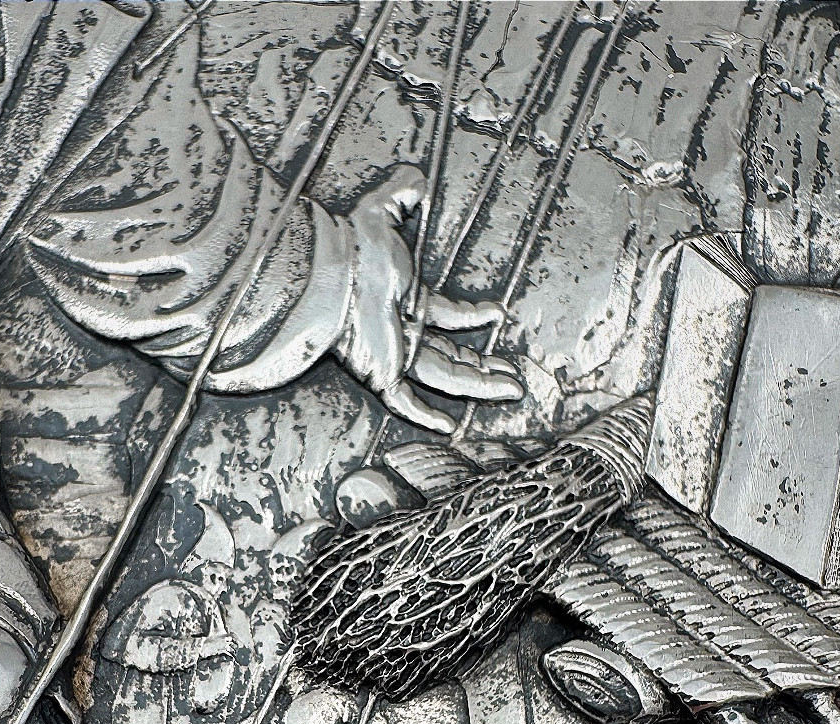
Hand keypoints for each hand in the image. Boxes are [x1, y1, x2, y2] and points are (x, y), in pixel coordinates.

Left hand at [335, 165, 524, 434]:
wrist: (324, 272)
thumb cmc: (349, 245)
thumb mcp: (382, 211)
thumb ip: (402, 194)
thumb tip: (418, 179)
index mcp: (404, 301)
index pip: (445, 318)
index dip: (471, 319)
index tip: (498, 315)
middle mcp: (401, 333)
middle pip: (451, 357)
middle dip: (485, 368)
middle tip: (514, 376)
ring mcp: (392, 355)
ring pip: (444, 379)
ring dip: (479, 387)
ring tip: (512, 391)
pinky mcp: (379, 373)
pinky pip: (405, 402)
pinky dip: (425, 416)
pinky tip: (449, 427)